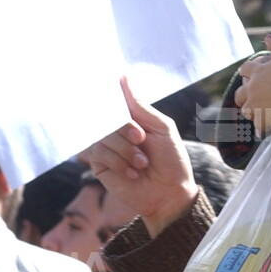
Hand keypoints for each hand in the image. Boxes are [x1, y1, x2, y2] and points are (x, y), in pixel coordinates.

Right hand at [78, 78, 197, 238]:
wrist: (170, 193)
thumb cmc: (171, 160)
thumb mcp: (162, 127)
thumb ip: (140, 106)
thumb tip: (123, 78)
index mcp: (132, 118)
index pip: (113, 100)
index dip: (109, 96)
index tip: (113, 97)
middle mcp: (117, 130)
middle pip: (106, 117)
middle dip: (126, 128)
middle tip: (141, 139)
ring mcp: (106, 147)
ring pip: (103, 135)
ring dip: (125, 150)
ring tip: (142, 163)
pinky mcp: (99, 165)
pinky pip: (99, 153)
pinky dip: (119, 162)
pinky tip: (133, 173)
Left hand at [235, 35, 270, 137]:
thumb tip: (267, 36)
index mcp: (257, 72)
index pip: (244, 70)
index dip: (246, 72)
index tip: (249, 75)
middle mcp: (252, 88)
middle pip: (239, 94)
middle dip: (244, 95)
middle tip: (251, 98)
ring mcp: (255, 105)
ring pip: (246, 110)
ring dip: (251, 111)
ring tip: (259, 113)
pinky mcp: (261, 119)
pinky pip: (257, 125)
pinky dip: (261, 126)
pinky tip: (265, 128)